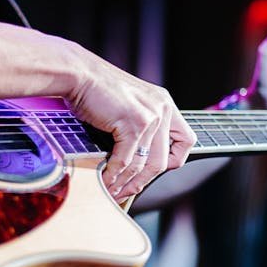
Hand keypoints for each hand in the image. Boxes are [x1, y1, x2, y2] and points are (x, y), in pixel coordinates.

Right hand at [67, 47, 196, 201]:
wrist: (79, 74)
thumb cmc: (96, 90)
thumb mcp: (129, 105)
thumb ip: (139, 126)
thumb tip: (136, 162)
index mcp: (165, 103)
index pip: (186, 139)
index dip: (174, 160)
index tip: (155, 172)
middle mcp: (163, 109)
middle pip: (163, 160)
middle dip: (143, 182)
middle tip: (127, 192)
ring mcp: (150, 116)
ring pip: (144, 164)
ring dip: (127, 183)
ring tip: (113, 192)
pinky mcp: (133, 123)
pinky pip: (126, 160)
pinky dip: (114, 173)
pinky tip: (105, 180)